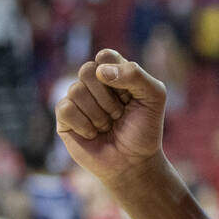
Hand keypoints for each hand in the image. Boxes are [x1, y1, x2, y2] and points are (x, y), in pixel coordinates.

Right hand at [56, 49, 166, 188]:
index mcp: (114, 72)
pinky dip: (84, 125)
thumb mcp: (154, 96)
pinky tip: (94, 134)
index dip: (116, 74)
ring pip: (76, 90)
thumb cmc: (145, 128)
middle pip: (87, 70)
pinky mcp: (64, 118)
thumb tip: (100, 71)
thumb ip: (135, 75)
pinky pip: (65, 109)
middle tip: (119, 114)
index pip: (105, 56)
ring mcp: (77, 100)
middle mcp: (93, 83)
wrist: (134, 162)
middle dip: (108, 98)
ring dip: (98, 114)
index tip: (129, 95)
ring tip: (108, 125)